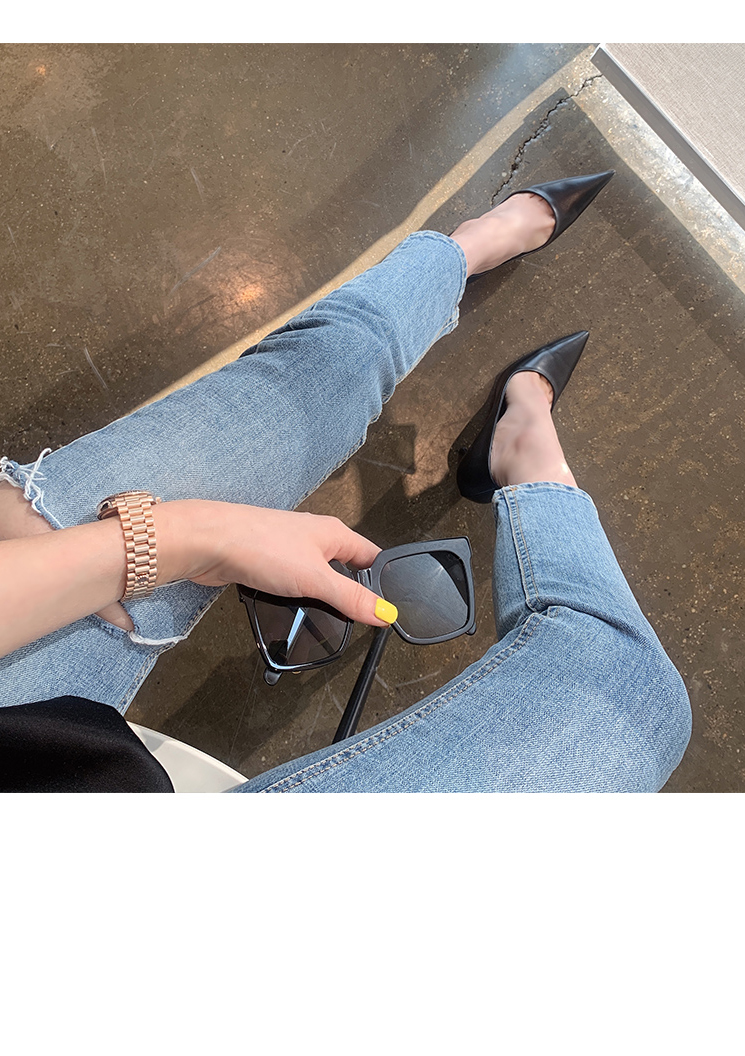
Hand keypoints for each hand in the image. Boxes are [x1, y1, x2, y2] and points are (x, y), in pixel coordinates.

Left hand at [155, 500, 397, 626]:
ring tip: (325, 618)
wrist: (211, 542)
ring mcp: (290, 548)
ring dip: (321, 595)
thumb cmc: (263, 547)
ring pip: (316, 575)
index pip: (371, 557)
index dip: (382, 582)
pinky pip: (292, 581)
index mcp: (334, 533)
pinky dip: (296, 596)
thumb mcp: (316, 579)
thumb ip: (351, 599)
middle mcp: (314, 537)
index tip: (387, 609)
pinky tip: (294, 609)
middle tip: (357, 619)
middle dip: (351, 592)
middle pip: (344, 566)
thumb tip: (386, 614)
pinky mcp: (268, 561)